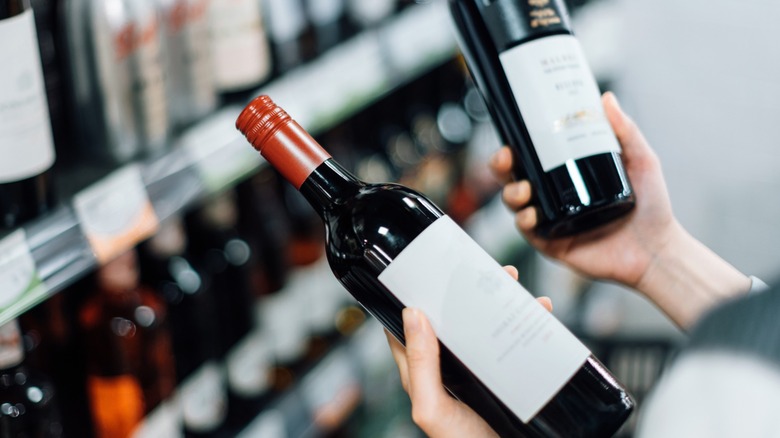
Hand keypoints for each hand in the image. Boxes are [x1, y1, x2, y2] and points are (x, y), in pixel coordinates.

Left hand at [385, 266, 551, 436]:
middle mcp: (451, 368)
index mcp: (424, 373)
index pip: (410, 327)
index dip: (414, 297)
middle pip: (452, 319)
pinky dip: (529, 323)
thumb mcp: (432, 409)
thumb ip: (419, 364)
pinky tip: (540, 311)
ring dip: (499, 301)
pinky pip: (517, 342)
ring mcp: (481, 371)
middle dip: (464, 292)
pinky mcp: (508, 376)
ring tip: (512, 281)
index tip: (426, 269)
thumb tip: (413, 314)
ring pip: (486, 326)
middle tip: (479, 269)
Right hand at [490, 92, 749, 327]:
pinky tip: (531, 215)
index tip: (511, 137)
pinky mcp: (552, 243)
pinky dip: (524, 221)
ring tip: (525, 189)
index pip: (532, 157)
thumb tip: (606, 98)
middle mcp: (555, 196)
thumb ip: (625, 131)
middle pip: (514, 178)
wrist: (659, 250)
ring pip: (515, 203)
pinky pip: (528, 231)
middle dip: (501, 167)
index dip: (514, 147)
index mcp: (568, 175)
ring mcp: (551, 220)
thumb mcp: (641, 161)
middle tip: (507, 159)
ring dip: (511, 193)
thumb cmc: (652, 207)